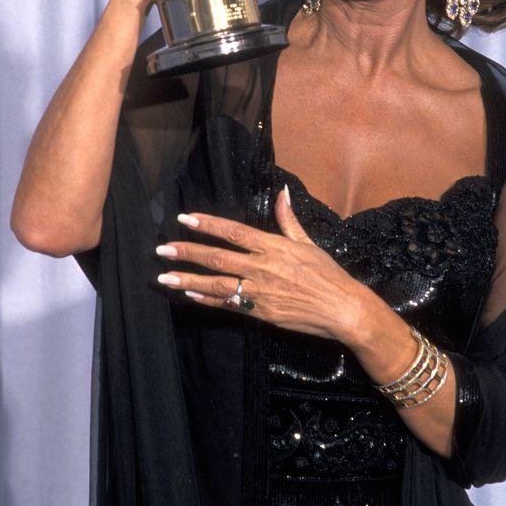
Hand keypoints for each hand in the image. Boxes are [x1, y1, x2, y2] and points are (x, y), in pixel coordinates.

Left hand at [155, 189, 369, 341]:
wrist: (342, 309)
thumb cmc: (328, 275)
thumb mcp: (308, 243)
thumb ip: (289, 220)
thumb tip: (283, 192)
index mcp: (274, 247)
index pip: (234, 232)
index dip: (208, 225)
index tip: (186, 219)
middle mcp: (263, 268)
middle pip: (218, 257)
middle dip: (188, 252)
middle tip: (162, 249)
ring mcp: (260, 292)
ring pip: (217, 284)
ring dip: (188, 280)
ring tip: (164, 277)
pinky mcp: (261, 313)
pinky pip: (228, 305)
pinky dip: (207, 300)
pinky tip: (189, 296)